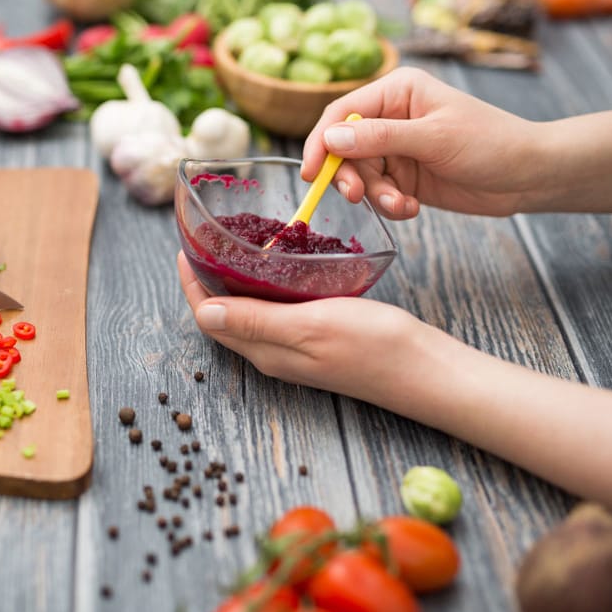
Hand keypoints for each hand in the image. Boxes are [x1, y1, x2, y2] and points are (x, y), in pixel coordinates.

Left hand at [177, 252, 422, 403]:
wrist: (426, 370)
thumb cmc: (375, 347)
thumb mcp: (311, 326)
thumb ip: (257, 321)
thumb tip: (204, 313)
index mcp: (265, 351)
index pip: (211, 316)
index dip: (193, 283)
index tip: (185, 247)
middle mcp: (273, 353)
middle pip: (225, 315)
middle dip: (208, 279)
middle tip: (204, 241)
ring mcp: (295, 349)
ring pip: (249, 313)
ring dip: (234, 282)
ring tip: (232, 247)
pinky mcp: (317, 341)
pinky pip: (277, 312)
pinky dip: (266, 286)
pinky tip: (278, 267)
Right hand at [302, 67, 538, 219]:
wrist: (527, 176)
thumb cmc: (490, 143)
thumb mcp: (433, 138)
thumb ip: (379, 138)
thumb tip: (330, 139)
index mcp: (396, 91)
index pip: (341, 113)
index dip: (320, 142)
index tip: (311, 173)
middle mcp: (390, 117)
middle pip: (344, 148)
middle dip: (350, 175)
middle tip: (356, 196)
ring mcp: (396, 148)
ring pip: (360, 175)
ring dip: (376, 195)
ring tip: (402, 204)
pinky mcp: (403, 175)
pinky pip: (377, 192)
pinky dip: (389, 204)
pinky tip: (412, 207)